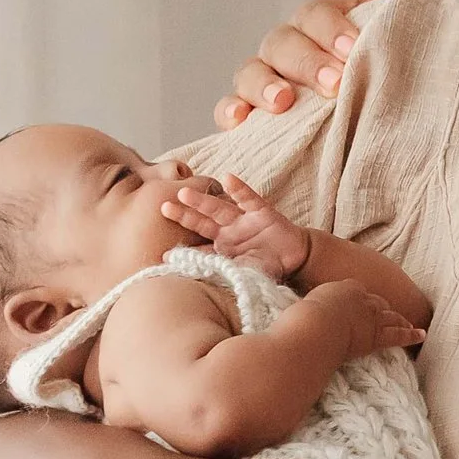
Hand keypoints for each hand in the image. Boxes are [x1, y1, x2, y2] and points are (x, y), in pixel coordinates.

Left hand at [165, 173, 310, 278]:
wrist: (295, 259)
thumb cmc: (268, 267)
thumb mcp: (245, 274)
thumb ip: (226, 273)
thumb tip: (201, 279)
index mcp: (221, 249)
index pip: (199, 249)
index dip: (183, 252)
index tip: (164, 256)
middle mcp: (228, 232)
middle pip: (202, 222)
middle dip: (184, 215)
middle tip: (163, 207)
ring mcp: (244, 220)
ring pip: (220, 208)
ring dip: (202, 201)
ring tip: (184, 192)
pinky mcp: (262, 212)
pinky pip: (249, 199)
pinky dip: (239, 189)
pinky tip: (227, 178)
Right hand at [215, 0, 407, 127]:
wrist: (392, 110)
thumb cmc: (388, 56)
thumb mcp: (395, 21)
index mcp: (319, 22)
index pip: (314, 14)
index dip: (330, 29)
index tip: (353, 49)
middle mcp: (287, 46)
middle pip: (282, 43)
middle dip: (307, 63)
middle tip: (335, 85)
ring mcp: (264, 77)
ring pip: (250, 72)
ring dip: (264, 86)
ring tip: (284, 102)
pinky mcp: (251, 113)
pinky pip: (229, 108)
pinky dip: (230, 112)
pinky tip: (240, 121)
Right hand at [301, 279, 425, 356]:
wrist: (315, 328)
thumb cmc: (301, 318)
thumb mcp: (300, 303)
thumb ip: (304, 304)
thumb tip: (290, 311)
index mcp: (345, 287)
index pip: (358, 292)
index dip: (361, 300)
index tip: (360, 304)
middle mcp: (362, 299)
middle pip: (377, 303)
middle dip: (383, 308)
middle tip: (388, 312)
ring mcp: (372, 316)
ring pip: (390, 317)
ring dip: (399, 319)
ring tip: (407, 322)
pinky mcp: (377, 335)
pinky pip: (398, 334)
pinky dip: (411, 334)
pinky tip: (421, 335)